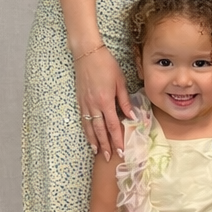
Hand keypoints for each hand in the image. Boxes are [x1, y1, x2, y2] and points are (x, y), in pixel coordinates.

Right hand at [75, 46, 131, 160]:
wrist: (87, 54)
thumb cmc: (106, 65)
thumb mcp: (120, 81)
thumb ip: (124, 100)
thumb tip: (131, 116)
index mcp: (105, 101)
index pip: (113, 126)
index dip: (117, 139)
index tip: (121, 150)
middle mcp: (94, 105)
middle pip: (100, 130)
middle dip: (106, 145)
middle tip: (110, 157)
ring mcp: (85, 104)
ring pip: (89, 127)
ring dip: (94, 141)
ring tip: (98, 152)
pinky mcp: (80, 101)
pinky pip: (83, 119)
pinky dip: (86, 130)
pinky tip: (89, 136)